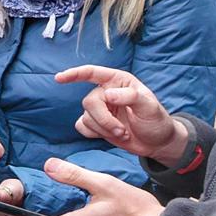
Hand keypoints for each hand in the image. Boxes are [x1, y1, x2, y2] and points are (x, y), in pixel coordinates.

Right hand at [55, 65, 189, 164]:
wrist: (156, 142)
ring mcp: (100, 109)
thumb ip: (130, 97)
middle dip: (103, 119)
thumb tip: (107, 94)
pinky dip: (94, 134)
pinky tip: (108, 135)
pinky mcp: (96, 124)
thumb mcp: (150, 107)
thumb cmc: (156, 120)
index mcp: (118, 81)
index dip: (75, 74)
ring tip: (122, 133)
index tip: (59, 78)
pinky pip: (82, 127)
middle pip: (89, 101)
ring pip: (86, 117)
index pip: (92, 73)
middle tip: (121, 130)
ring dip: (103, 129)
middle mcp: (106, 92)